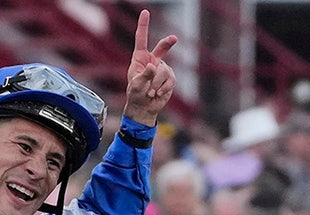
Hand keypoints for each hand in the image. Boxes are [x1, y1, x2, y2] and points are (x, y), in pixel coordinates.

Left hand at [123, 9, 176, 125]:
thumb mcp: (136, 86)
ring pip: (165, 71)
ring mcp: (162, 69)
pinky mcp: (170, 78)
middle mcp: (152, 61)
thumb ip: (144, 76)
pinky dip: (164, 88)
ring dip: (157, 83)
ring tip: (151, 92)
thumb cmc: (136, 95)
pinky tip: (157, 94)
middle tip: (174, 38)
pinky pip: (171, 80)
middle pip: (162, 48)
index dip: (143, 25)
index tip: (145, 12)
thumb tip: (153, 66)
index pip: (141, 39)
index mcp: (139, 58)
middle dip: (168, 43)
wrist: (144, 108)